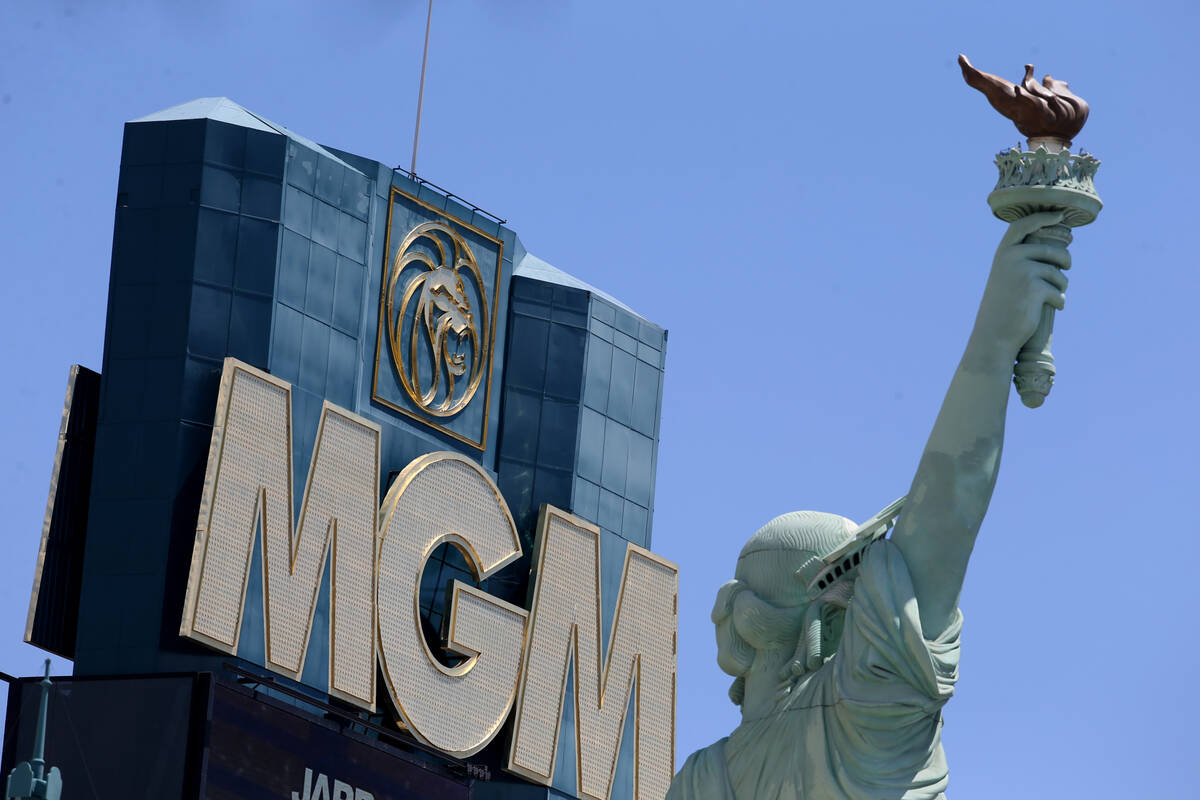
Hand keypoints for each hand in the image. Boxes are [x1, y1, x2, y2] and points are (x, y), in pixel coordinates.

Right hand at [970, 211, 1069, 360]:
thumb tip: (1057, 249)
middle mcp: (1012, 258)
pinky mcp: (1035, 289)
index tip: (1060, 215)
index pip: (1024, 225)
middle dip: (1064, 261)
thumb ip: (1024, 261)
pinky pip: (1059, 291)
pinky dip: (1060, 301)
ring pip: (1058, 273)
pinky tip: (1054, 308)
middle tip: (1066, 269)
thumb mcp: (1007, 278)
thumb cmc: (1003, 306)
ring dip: (1061, 285)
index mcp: (1003, 253)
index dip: (1043, 217)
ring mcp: (1023, 272)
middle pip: (1052, 250)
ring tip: (1055, 295)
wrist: (994, 334)